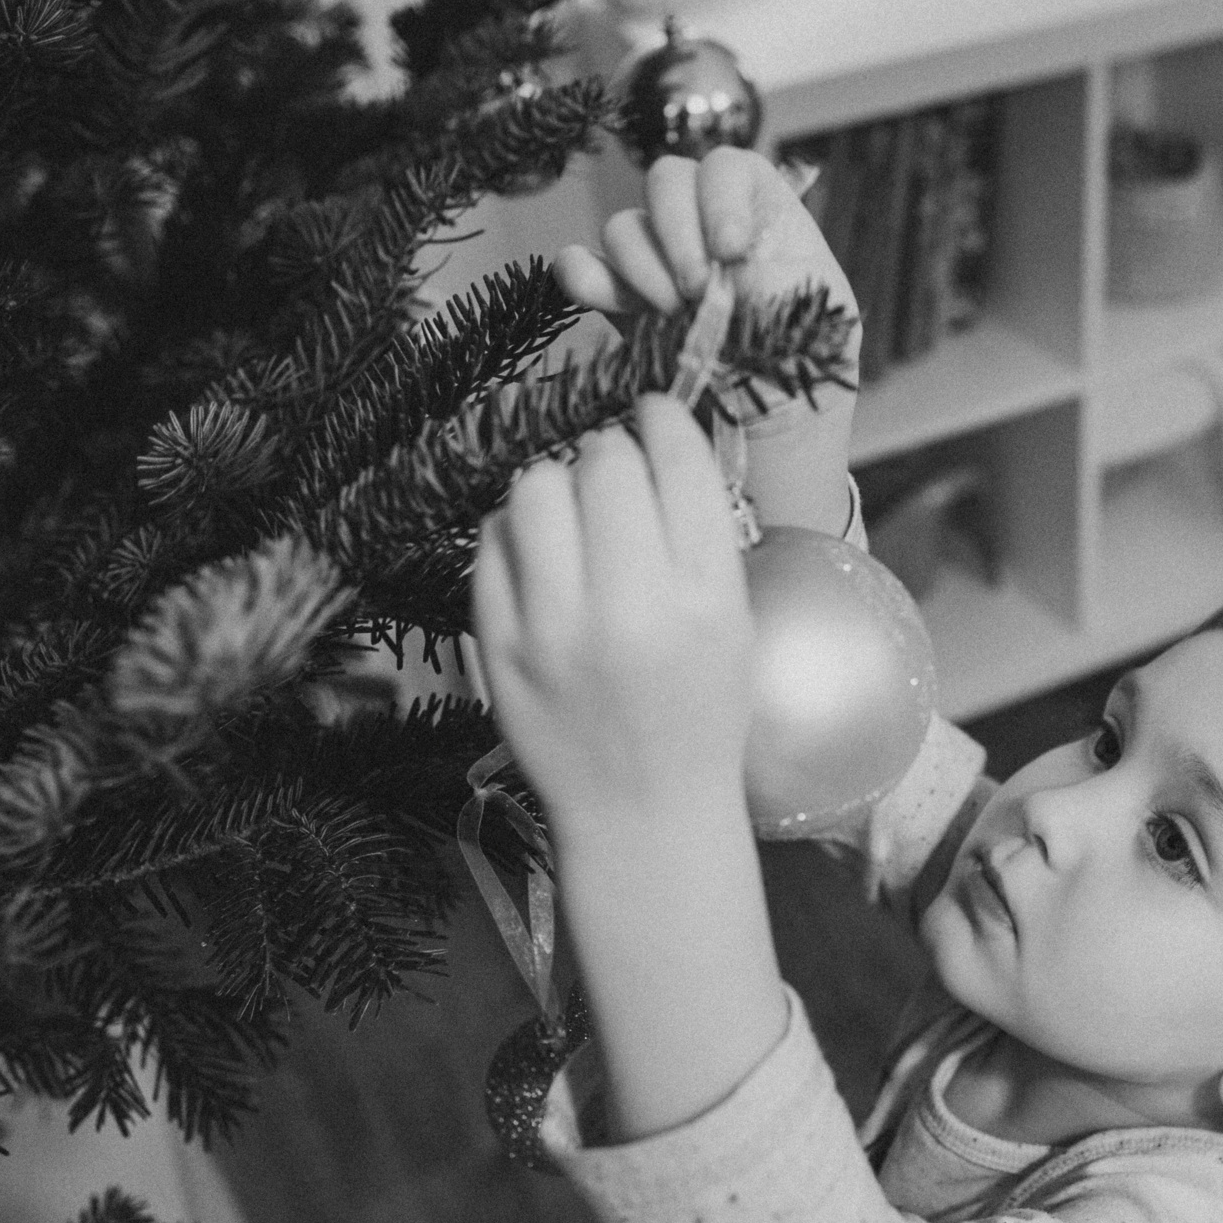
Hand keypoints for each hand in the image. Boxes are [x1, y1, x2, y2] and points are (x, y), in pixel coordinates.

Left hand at [472, 394, 752, 824]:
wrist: (639, 810)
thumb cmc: (698, 712)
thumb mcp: (731, 621)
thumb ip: (699, 532)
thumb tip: (654, 434)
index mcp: (705, 600)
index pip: (677, 462)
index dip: (663, 419)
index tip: (654, 412)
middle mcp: (628, 608)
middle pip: (604, 463)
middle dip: (611, 452)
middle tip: (614, 475)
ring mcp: (552, 628)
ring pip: (536, 486)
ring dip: (557, 483)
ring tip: (572, 514)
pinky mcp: (495, 644)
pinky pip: (491, 540)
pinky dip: (516, 531)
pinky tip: (540, 556)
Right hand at [555, 150, 857, 533]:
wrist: (766, 458)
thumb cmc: (806, 389)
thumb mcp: (818, 330)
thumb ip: (778, 279)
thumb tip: (726, 257)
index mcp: (768, 227)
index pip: (731, 168)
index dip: (720, 194)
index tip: (729, 248)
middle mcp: (709, 238)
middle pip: (669, 180)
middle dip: (677, 229)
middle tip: (694, 291)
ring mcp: (662, 271)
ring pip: (625, 226)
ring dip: (642, 265)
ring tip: (670, 316)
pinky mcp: (623, 311)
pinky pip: (584, 270)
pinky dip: (585, 276)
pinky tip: (597, 297)